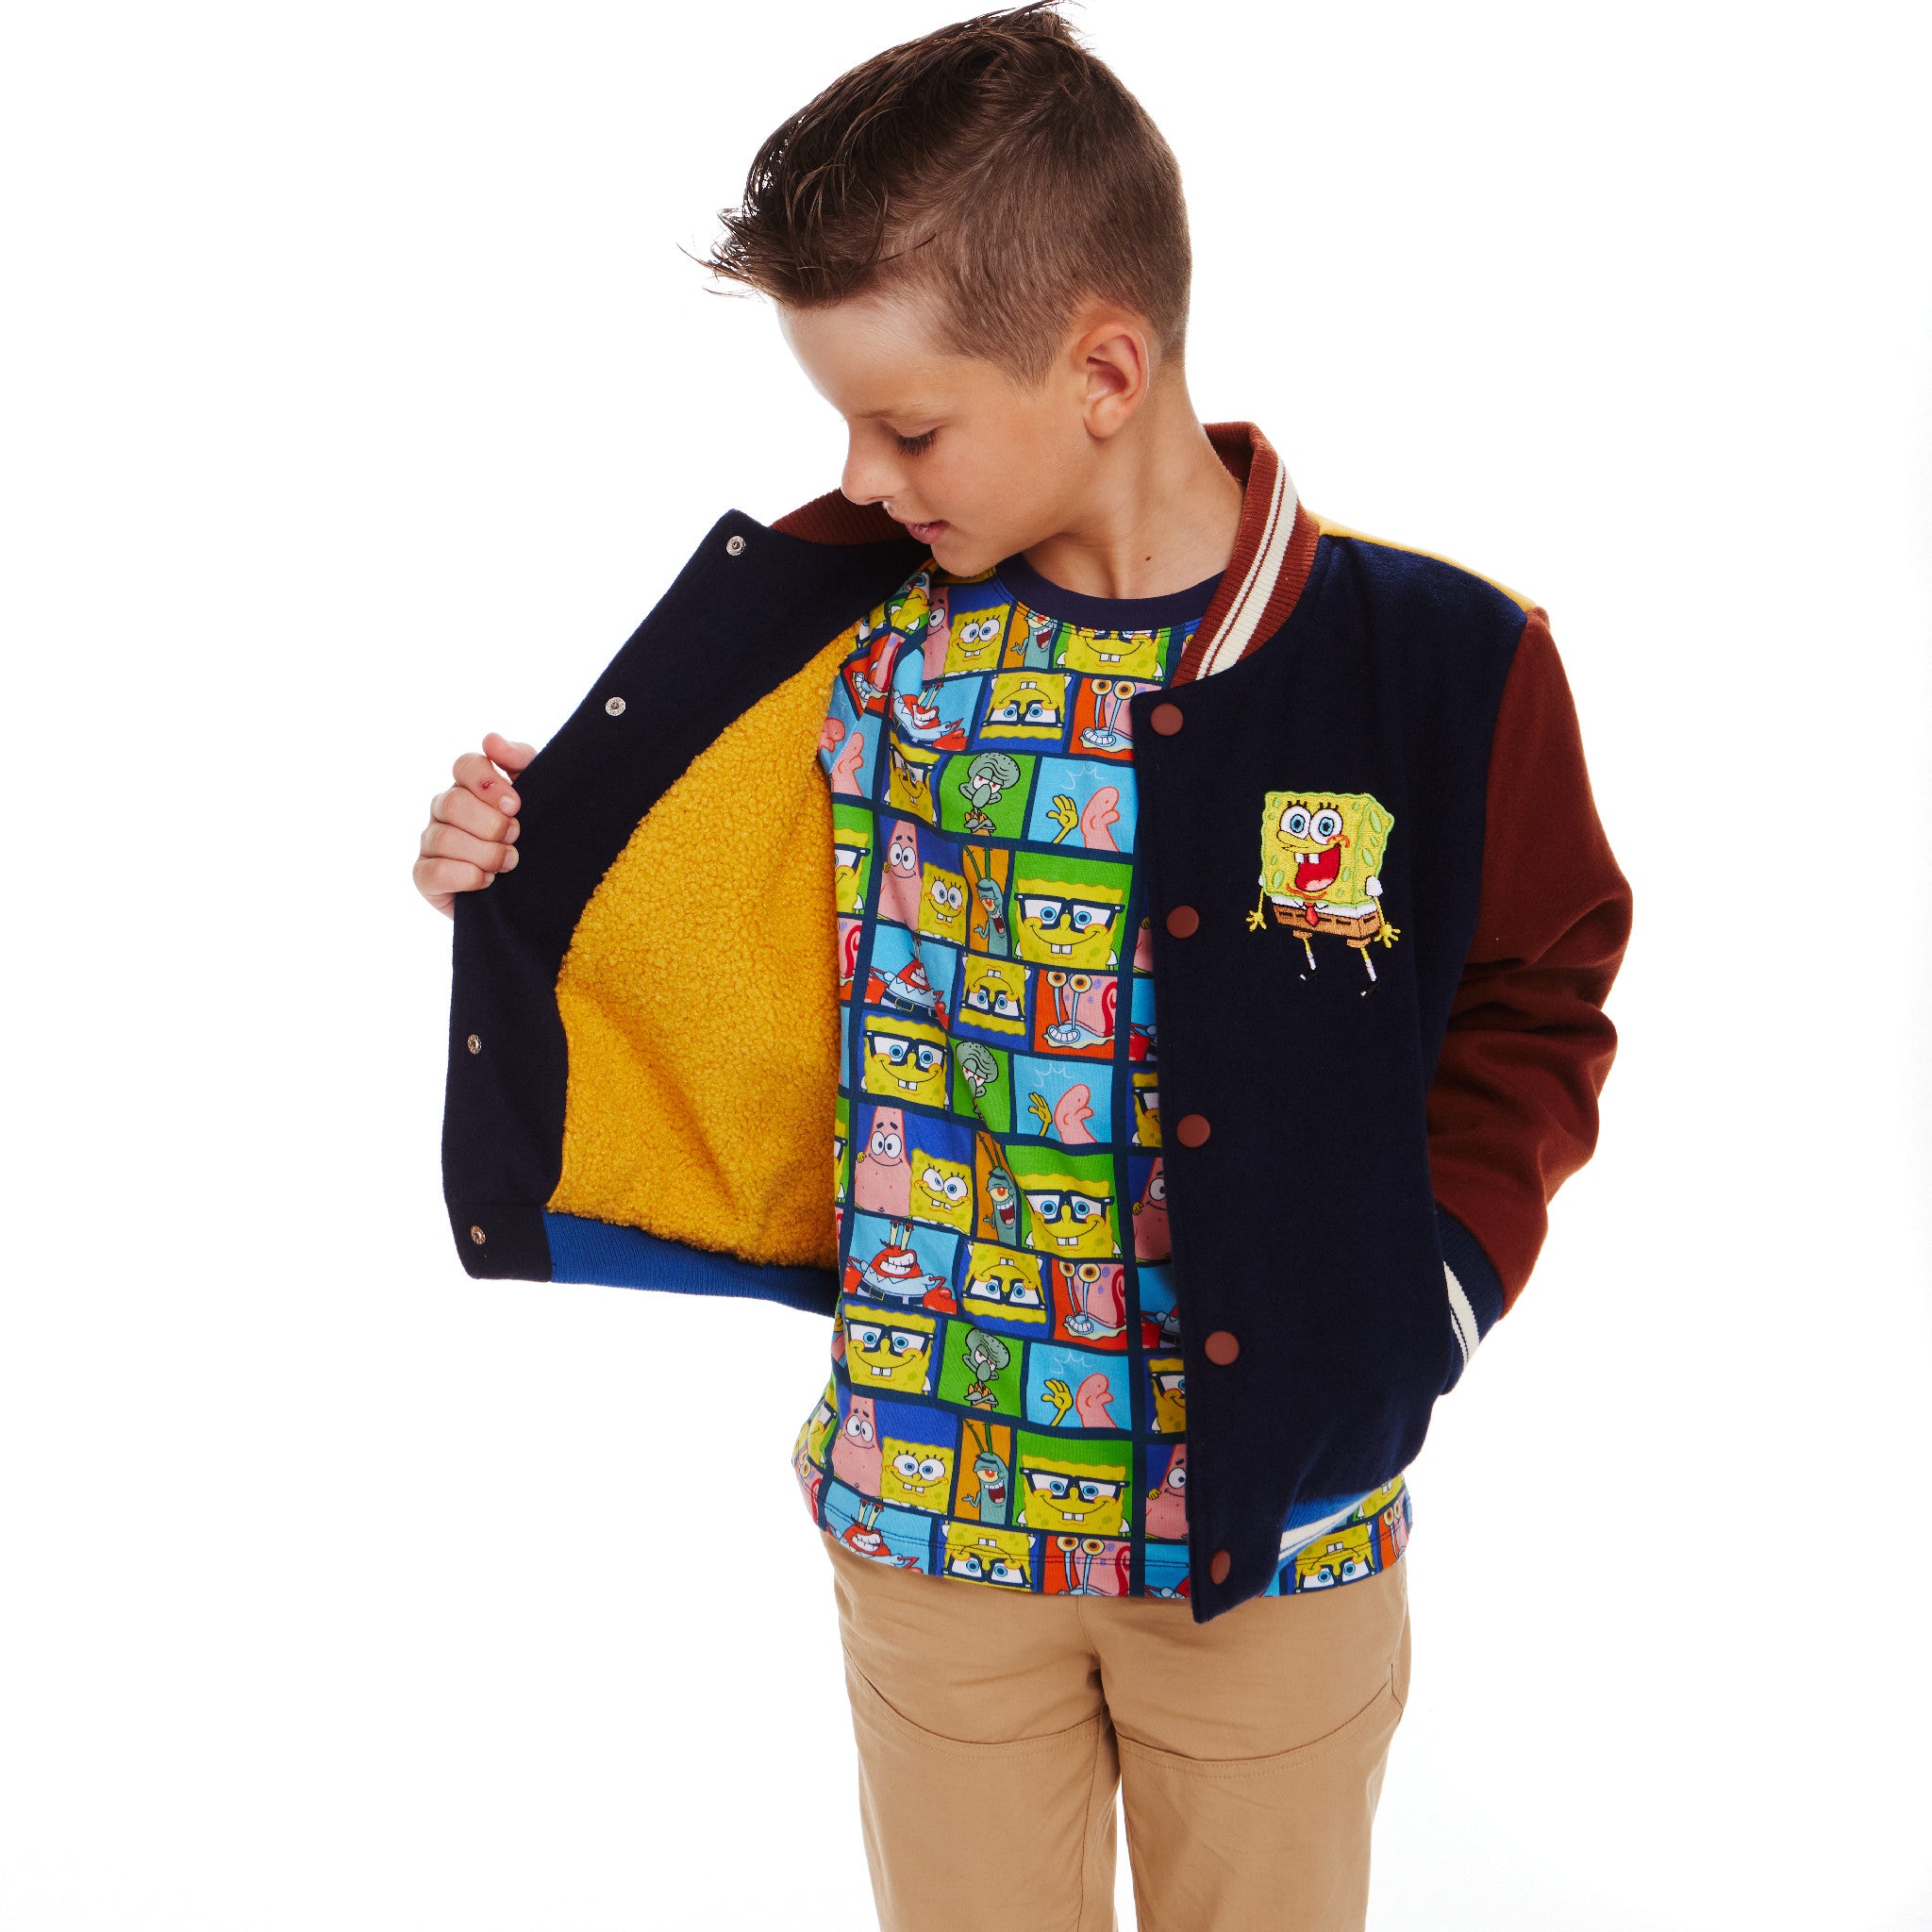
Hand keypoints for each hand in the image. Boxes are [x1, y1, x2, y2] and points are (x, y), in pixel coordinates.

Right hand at [413, 732, 534, 916]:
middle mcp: (444, 809)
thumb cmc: (533, 837)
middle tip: (515, 837)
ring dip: (485, 853)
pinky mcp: (425, 877)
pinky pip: (434, 872)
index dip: (488, 783)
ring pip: (445, 838)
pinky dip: (466, 877)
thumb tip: (490, 739)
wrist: (535, 891)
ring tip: (509, 863)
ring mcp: (430, 843)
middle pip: (453, 802)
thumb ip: (520, 761)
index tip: (516, 806)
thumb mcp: (538, 796)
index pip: (465, 764)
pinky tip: (487, 881)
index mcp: (469, 786)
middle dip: (491, 824)